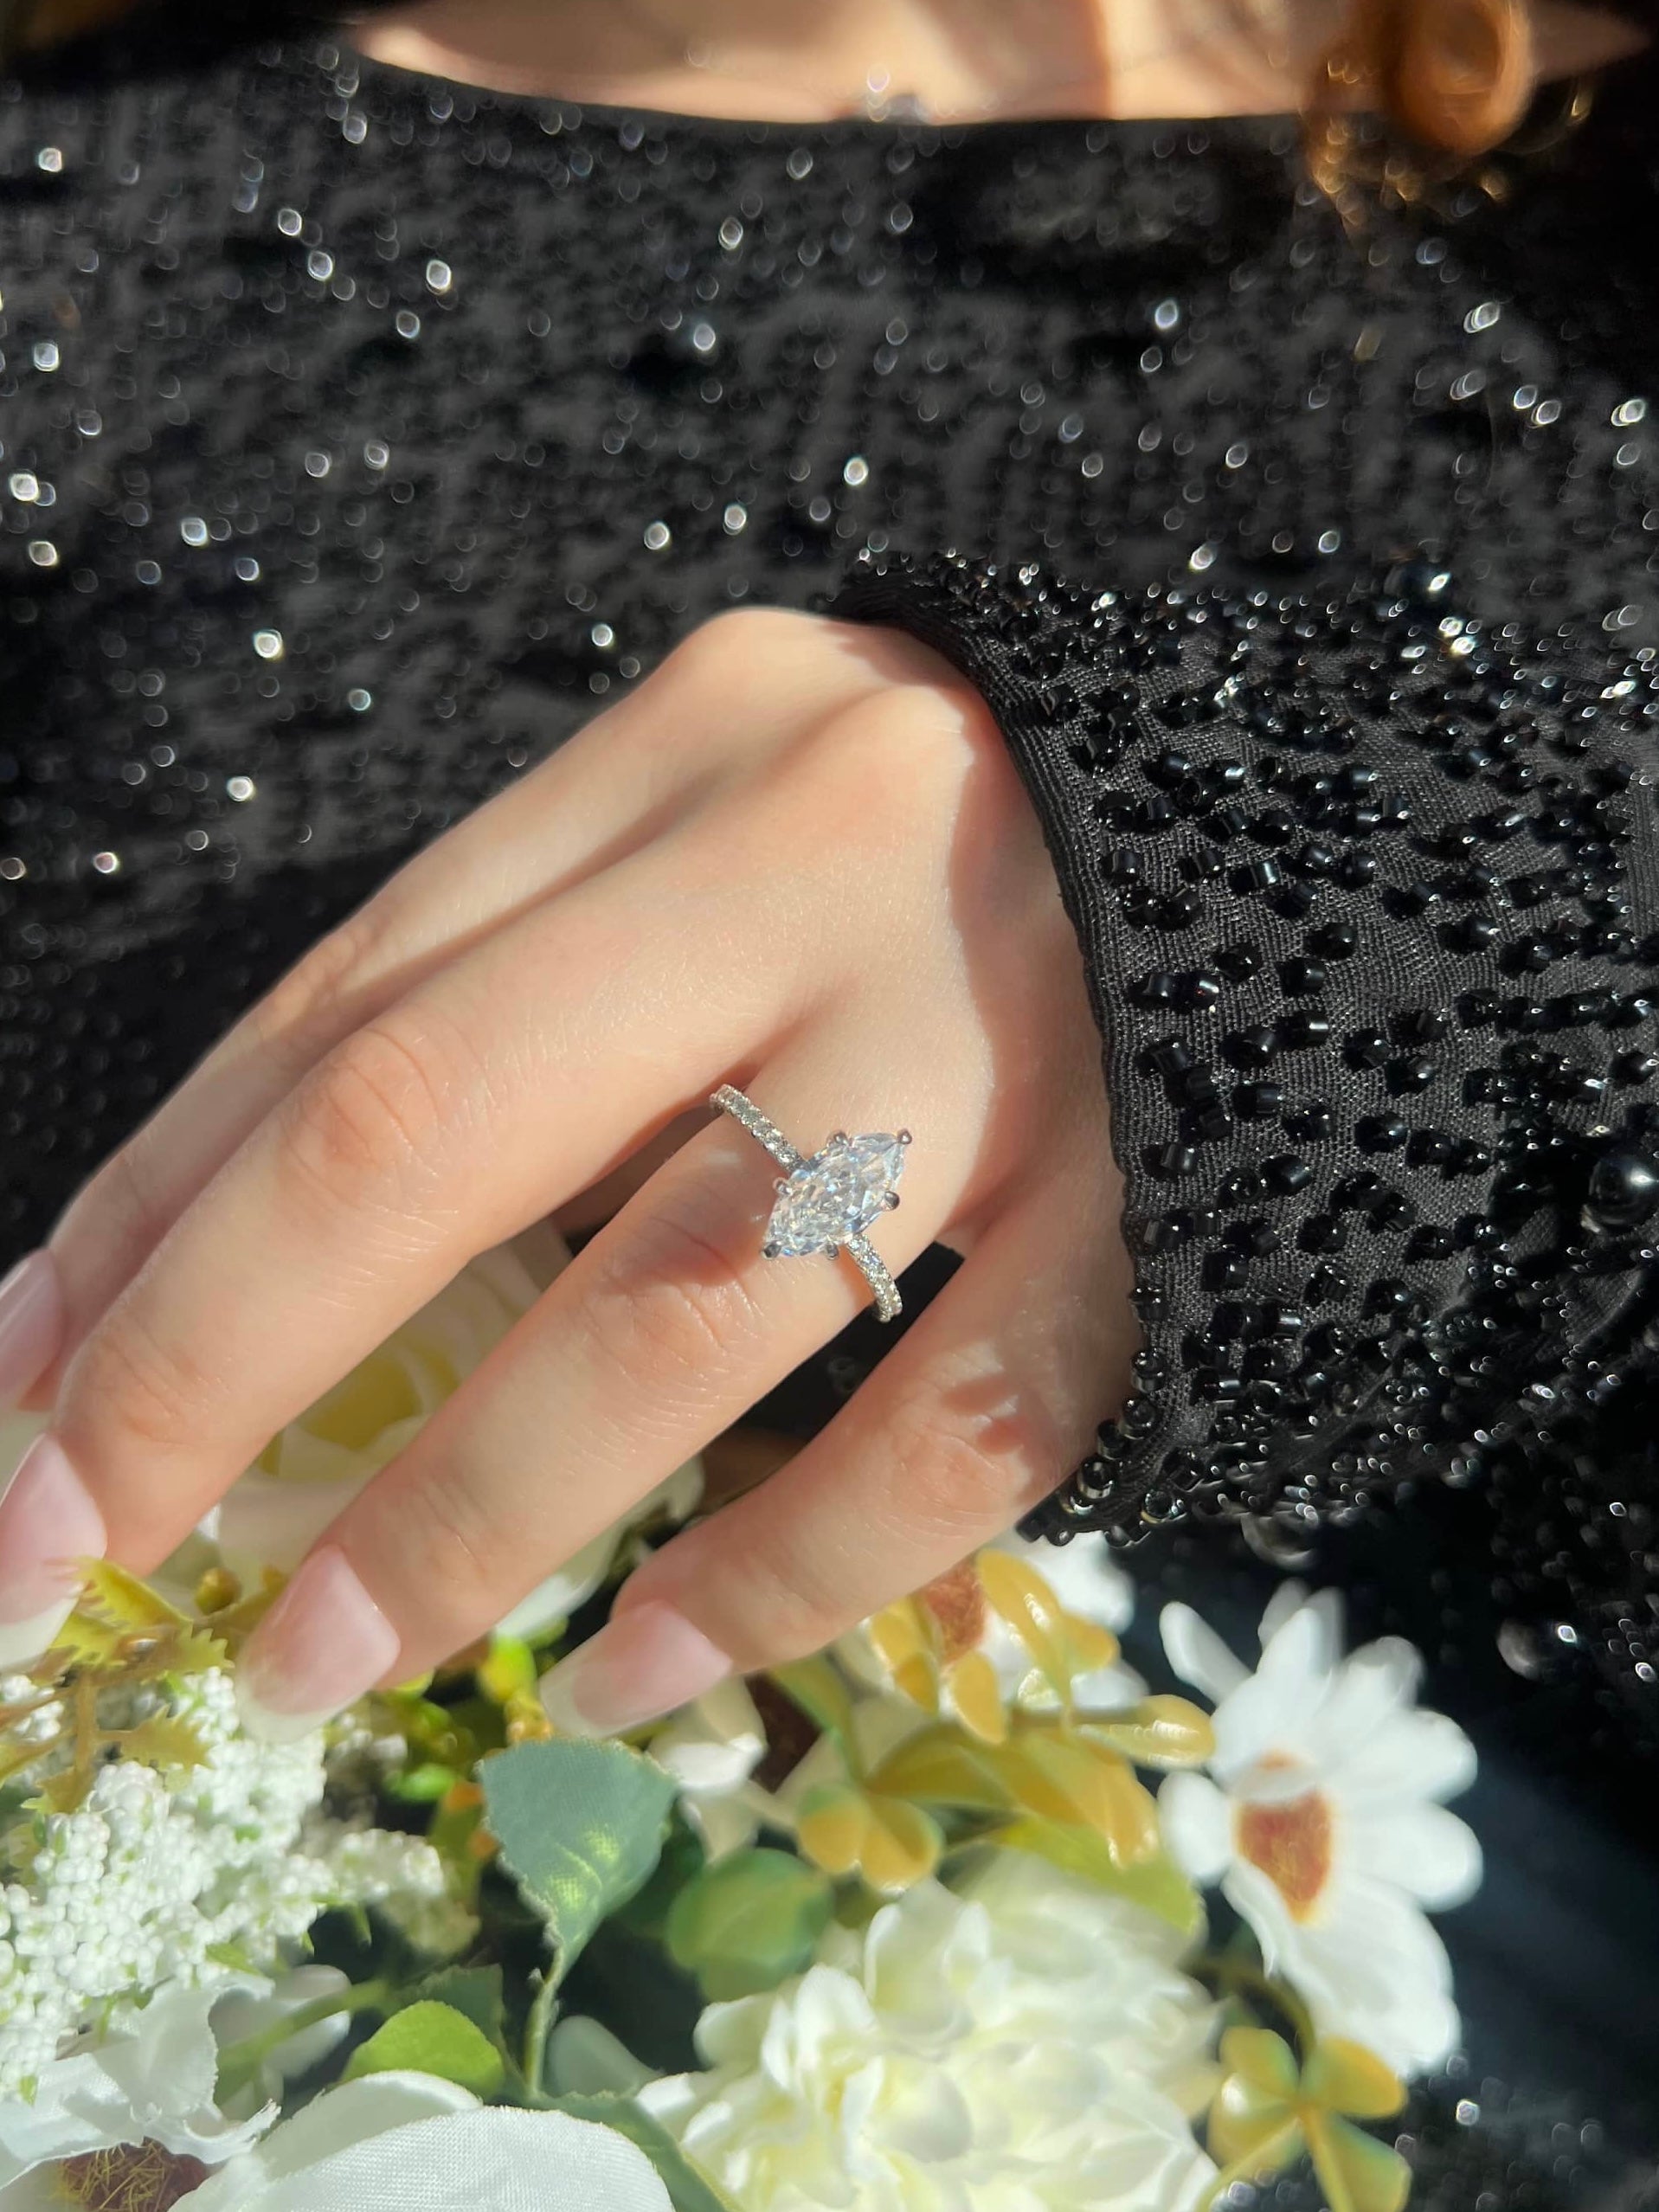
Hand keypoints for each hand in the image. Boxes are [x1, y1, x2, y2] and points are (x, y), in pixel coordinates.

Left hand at [0, 608, 1133, 1731]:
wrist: (1321, 829)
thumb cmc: (962, 860)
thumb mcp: (724, 852)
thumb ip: (520, 1006)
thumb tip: (215, 1270)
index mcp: (692, 741)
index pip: (348, 993)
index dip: (148, 1212)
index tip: (12, 1389)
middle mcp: (829, 854)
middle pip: (440, 1121)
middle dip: (208, 1361)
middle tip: (57, 1554)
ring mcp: (1007, 1031)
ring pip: (683, 1306)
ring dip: (462, 1512)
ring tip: (314, 1665)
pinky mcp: (1166, 1197)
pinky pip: (948, 1430)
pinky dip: (780, 1578)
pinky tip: (641, 1668)